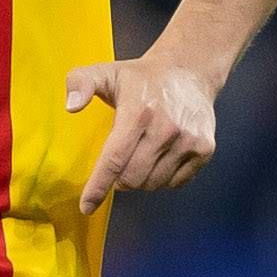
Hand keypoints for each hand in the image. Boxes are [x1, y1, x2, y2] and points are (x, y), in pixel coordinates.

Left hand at [63, 56, 219, 211]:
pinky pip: (176, 183)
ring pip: (153, 184)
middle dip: (119, 179)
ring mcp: (188, 140)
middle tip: (121, 160)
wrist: (189, 70)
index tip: (87, 207)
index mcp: (138, 112)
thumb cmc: (142, 78)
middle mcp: (166, 128)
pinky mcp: (204, 149)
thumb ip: (80, 82)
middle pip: (132, 178)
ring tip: (142, 154)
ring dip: (141, 179)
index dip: (99, 187)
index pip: (115, 159)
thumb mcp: (105, 72)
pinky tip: (161, 157)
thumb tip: (71, 107)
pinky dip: (163, 178)